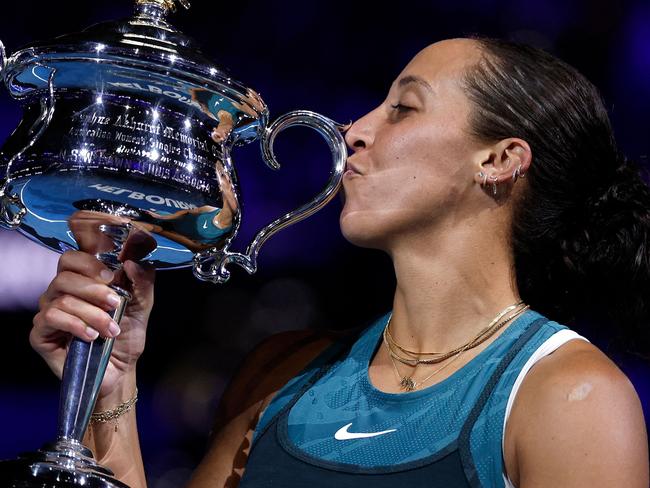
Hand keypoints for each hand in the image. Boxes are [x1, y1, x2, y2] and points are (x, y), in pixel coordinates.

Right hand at [31, 250, 154, 397]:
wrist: (121, 368)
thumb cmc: (127, 333)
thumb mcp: (142, 304)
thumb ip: (142, 280)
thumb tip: (131, 262)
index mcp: (82, 279)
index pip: (74, 255)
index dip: (90, 259)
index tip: (112, 275)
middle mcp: (61, 291)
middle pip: (65, 273)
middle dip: (95, 288)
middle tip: (115, 303)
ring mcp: (48, 311)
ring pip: (62, 298)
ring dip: (92, 314)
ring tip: (111, 329)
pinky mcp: (40, 333)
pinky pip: (52, 317)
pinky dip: (76, 325)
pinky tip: (91, 336)